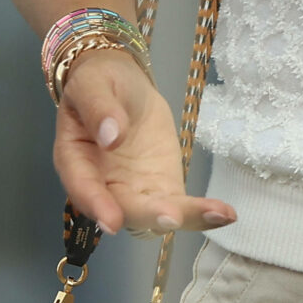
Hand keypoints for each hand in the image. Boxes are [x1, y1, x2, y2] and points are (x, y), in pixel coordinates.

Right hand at [54, 45, 235, 235]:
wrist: (121, 85)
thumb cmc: (98, 82)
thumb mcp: (92, 84)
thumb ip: (98, 108)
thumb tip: (111, 136)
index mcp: (76, 161)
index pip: (83, 188)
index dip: (97, 206)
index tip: (113, 220)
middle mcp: (104, 187)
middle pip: (126, 209)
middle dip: (150, 215)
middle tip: (173, 216)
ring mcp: (136, 191)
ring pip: (157, 215)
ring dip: (186, 218)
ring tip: (218, 214)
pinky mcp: (163, 188)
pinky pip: (181, 207)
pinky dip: (202, 212)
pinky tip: (225, 213)